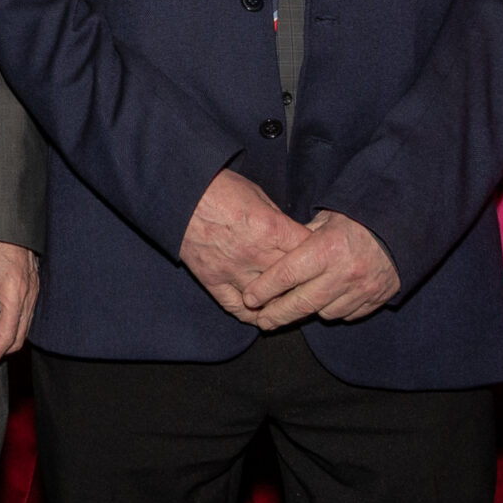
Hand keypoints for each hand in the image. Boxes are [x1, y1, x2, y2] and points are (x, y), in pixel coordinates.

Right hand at [179, 170, 310, 323]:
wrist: (180, 194)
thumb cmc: (219, 188)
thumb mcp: (258, 195)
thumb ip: (277, 220)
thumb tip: (293, 237)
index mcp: (271, 228)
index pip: (308, 251)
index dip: (318, 256)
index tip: (322, 259)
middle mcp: (256, 254)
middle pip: (293, 280)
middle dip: (305, 283)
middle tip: (314, 287)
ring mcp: (233, 270)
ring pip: (268, 300)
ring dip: (280, 304)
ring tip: (289, 304)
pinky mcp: (213, 280)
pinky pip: (237, 307)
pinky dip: (251, 314)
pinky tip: (261, 314)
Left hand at [237, 210, 400, 326]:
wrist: (404, 229)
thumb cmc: (359, 220)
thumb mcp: (327, 220)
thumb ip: (301, 238)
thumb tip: (273, 253)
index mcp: (327, 248)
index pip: (287, 275)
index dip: (264, 289)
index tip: (249, 298)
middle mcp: (343, 273)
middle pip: (301, 303)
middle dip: (277, 314)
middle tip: (261, 321)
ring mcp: (361, 290)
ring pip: (323, 313)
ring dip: (308, 311)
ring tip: (295, 305)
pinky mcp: (374, 300)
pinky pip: (345, 315)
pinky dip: (333, 310)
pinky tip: (326, 301)